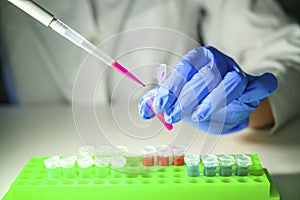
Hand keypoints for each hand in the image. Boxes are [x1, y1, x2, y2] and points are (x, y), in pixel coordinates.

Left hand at [138, 46, 277, 133]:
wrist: (221, 103)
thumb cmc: (195, 98)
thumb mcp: (175, 98)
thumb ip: (158, 101)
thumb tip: (145, 111)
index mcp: (198, 58)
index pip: (185, 68)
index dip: (172, 87)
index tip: (161, 106)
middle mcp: (219, 61)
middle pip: (207, 75)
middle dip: (187, 98)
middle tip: (172, 116)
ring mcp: (239, 72)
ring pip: (233, 81)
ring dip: (215, 101)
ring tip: (198, 116)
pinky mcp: (255, 85)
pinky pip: (263, 84)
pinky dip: (257, 91)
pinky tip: (245, 103)